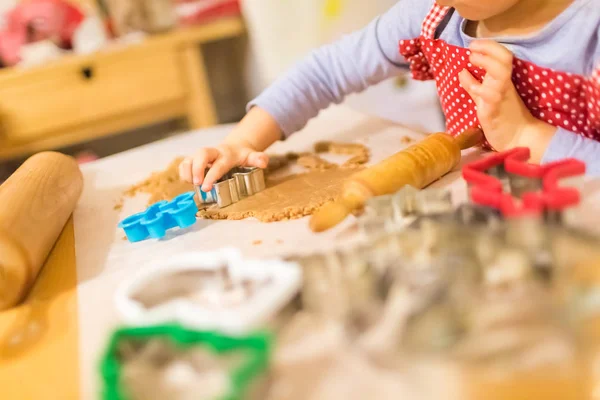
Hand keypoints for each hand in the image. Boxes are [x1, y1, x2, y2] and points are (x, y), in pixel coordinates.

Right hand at [179, 140, 267, 190]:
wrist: (235, 147)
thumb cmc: (243, 156)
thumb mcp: (253, 156)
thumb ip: (258, 159)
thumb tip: (263, 162)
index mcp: (227, 155)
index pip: (218, 165)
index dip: (211, 176)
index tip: (206, 187)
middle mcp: (212, 153)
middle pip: (200, 155)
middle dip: (196, 169)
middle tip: (196, 184)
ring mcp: (201, 155)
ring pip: (189, 158)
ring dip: (187, 171)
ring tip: (191, 183)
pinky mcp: (194, 159)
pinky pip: (184, 163)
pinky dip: (183, 172)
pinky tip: (188, 180)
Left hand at [459, 39, 555, 162]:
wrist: (518, 139)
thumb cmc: (503, 118)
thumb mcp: (485, 99)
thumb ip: (474, 85)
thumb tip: (462, 71)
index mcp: (504, 80)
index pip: (502, 56)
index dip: (489, 47)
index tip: (474, 44)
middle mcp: (505, 85)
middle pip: (504, 58)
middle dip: (488, 48)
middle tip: (472, 47)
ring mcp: (501, 96)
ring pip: (500, 73)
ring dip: (485, 62)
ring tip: (471, 58)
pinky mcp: (495, 109)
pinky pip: (490, 95)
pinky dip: (479, 87)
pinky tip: (470, 83)